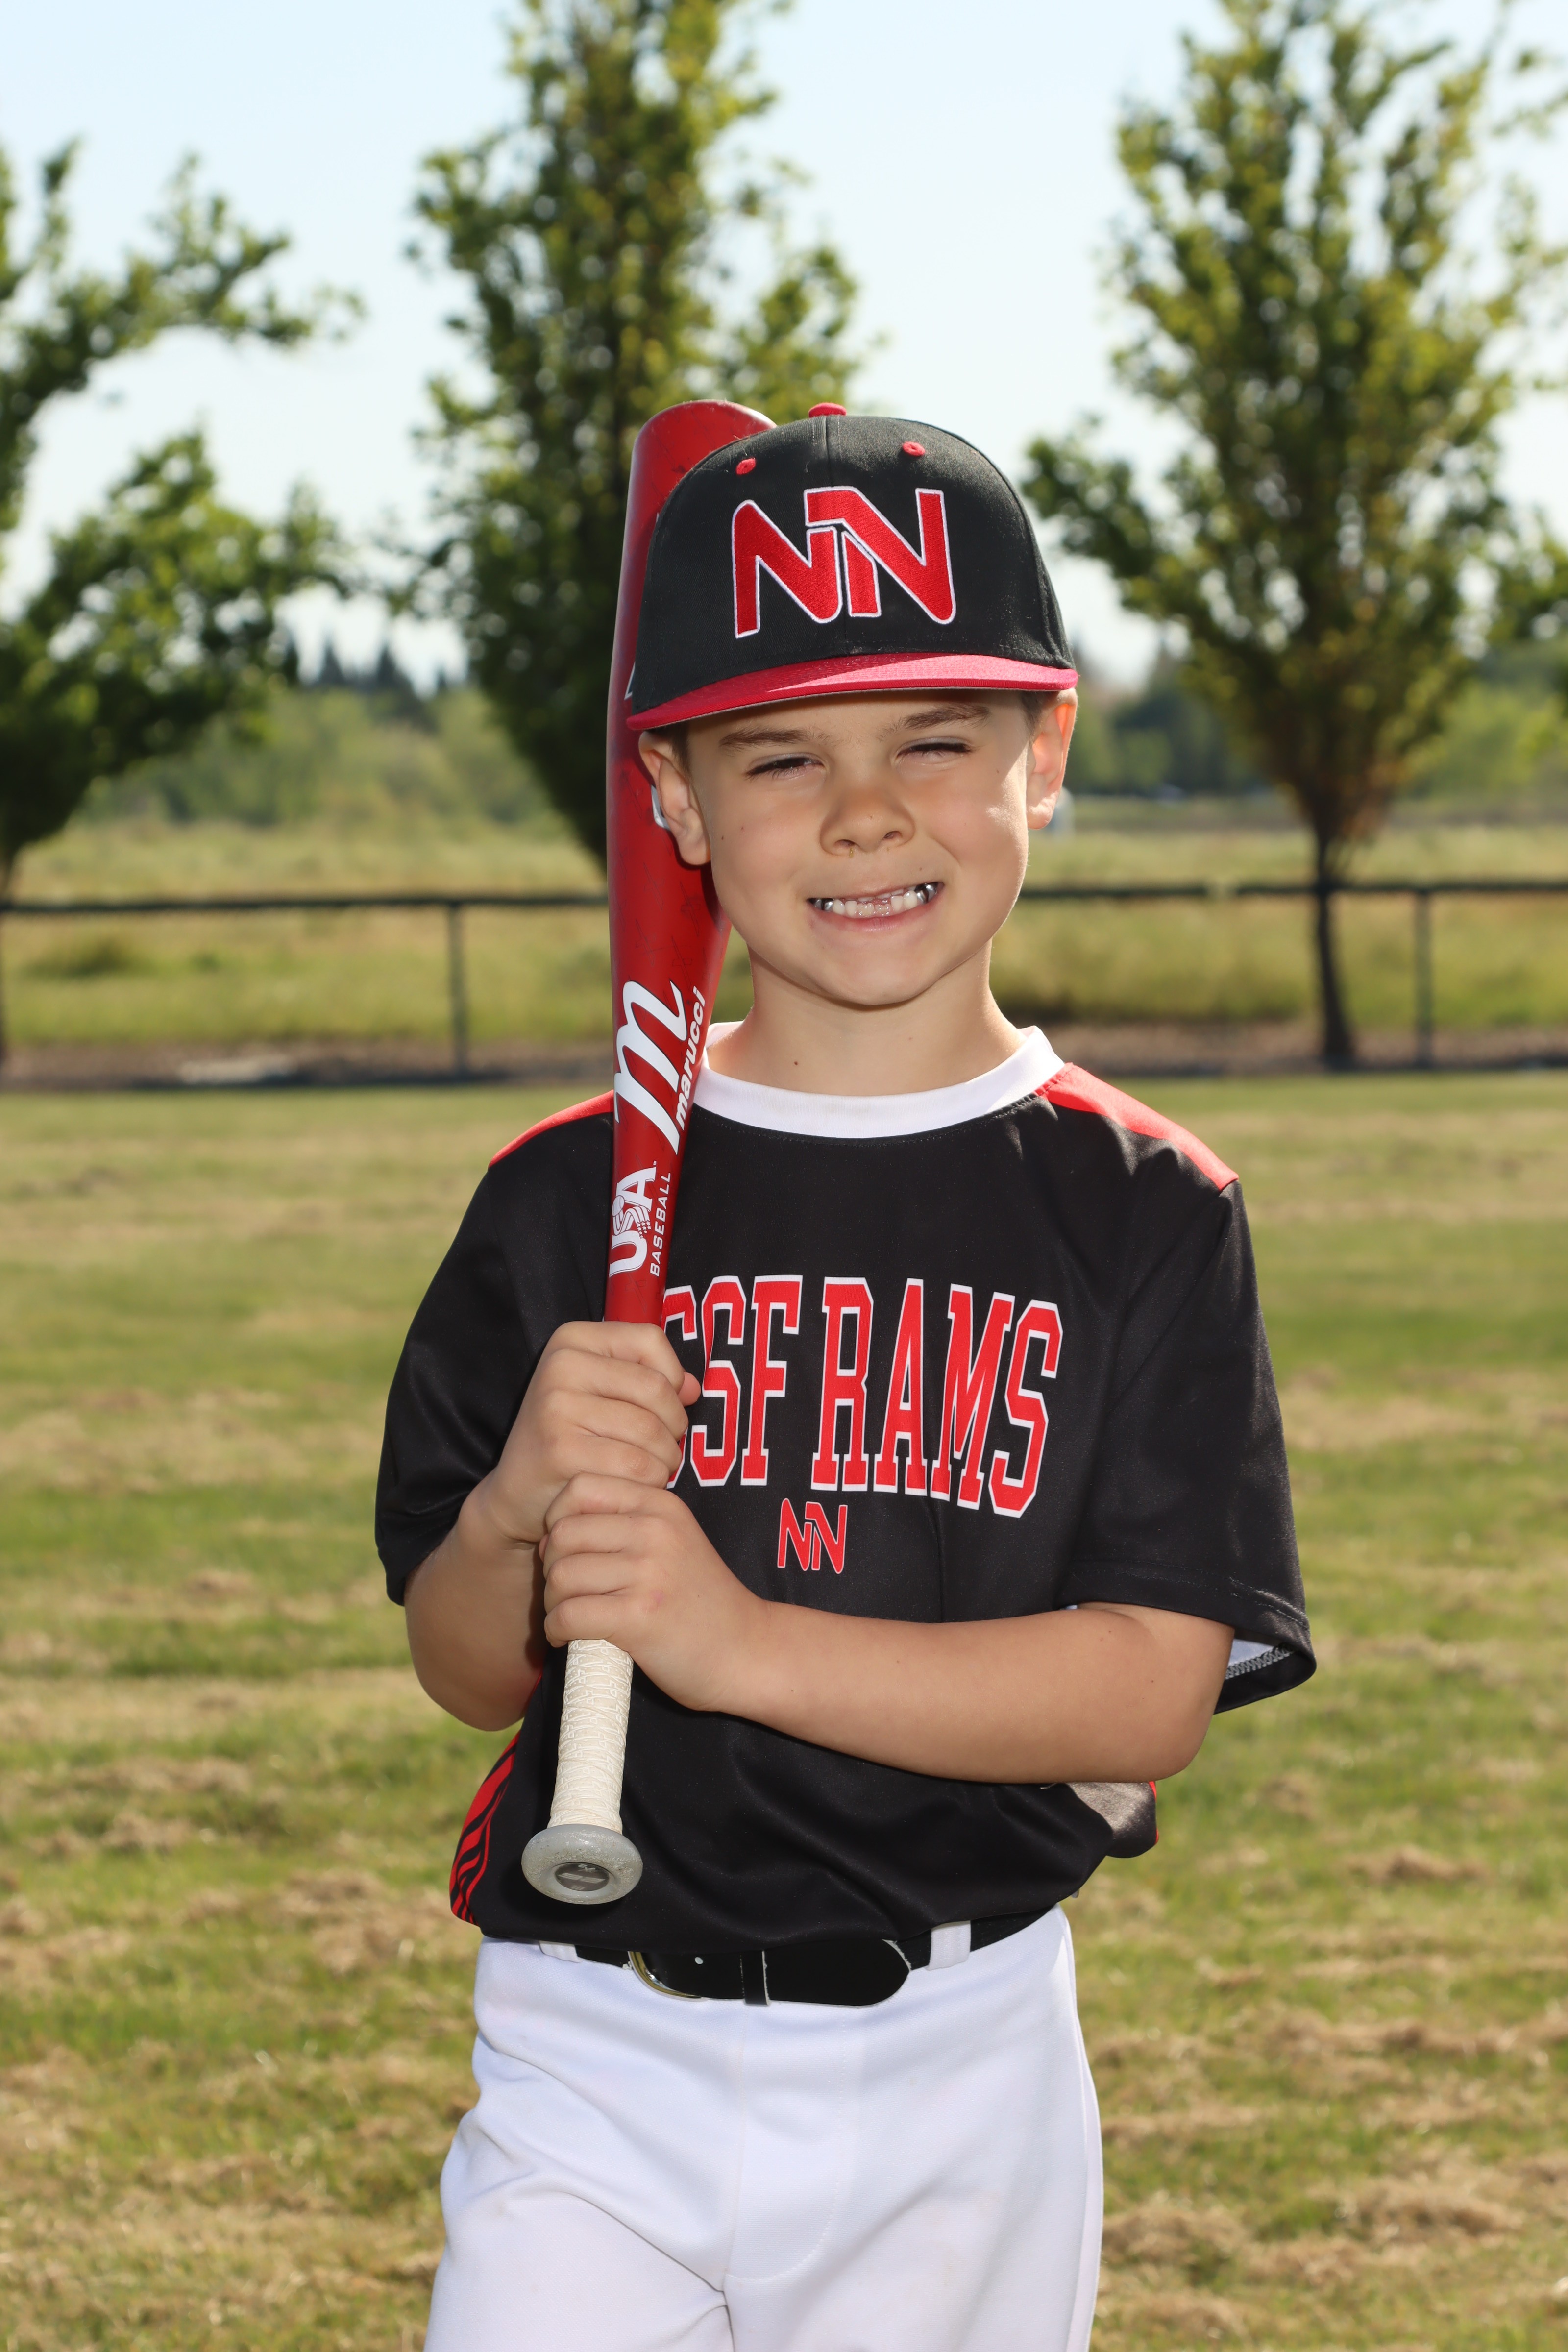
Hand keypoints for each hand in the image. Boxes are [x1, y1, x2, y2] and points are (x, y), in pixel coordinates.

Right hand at [470, 1322, 700, 1550]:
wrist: (518, 1492)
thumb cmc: (570, 1437)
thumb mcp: (600, 1391)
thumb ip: (648, 1377)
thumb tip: (693, 1388)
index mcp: (571, 1340)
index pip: (650, 1340)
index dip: (671, 1377)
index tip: (659, 1405)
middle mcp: (561, 1366)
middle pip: (657, 1388)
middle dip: (674, 1426)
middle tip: (661, 1447)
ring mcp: (558, 1407)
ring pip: (652, 1432)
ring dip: (665, 1459)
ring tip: (648, 1468)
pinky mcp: (562, 1450)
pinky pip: (638, 1466)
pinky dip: (649, 1482)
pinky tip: (632, 1486)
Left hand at [540, 1473, 767, 1714]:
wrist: (746, 1651)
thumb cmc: (699, 1601)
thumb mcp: (672, 1542)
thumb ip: (623, 1525)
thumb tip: (552, 1534)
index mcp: (661, 1505)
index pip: (581, 1487)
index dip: (558, 1519)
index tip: (567, 1552)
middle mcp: (656, 1531)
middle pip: (564, 1533)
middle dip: (550, 1567)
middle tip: (565, 1592)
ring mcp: (649, 1573)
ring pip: (562, 1576)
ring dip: (552, 1602)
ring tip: (567, 1616)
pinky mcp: (640, 1617)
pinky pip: (569, 1614)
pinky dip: (556, 1630)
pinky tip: (567, 1637)